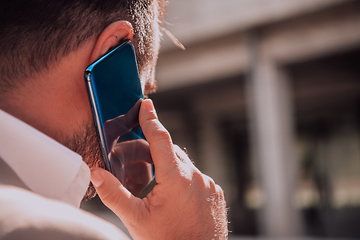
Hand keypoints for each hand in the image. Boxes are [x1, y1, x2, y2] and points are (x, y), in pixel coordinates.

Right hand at [90, 99, 227, 239]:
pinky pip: (196, 177)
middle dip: (152, 151)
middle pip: (169, 152)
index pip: (160, 139)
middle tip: (135, 161)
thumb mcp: (135, 219)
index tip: (146, 105)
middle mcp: (195, 177)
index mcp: (175, 179)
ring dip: (167, 167)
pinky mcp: (215, 193)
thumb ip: (113, 193)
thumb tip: (95, 173)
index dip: (150, 120)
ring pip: (183, 164)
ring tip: (153, 184)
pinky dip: (183, 179)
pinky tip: (173, 196)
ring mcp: (208, 185)